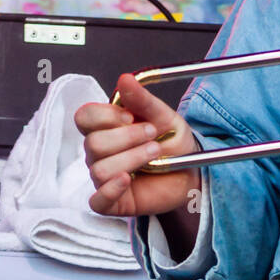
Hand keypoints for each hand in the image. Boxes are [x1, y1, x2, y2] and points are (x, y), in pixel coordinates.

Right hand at [74, 73, 201, 216]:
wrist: (194, 169)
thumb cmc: (173, 141)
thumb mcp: (163, 116)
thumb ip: (142, 99)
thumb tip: (125, 79)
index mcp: (106, 127)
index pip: (85, 117)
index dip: (106, 116)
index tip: (132, 117)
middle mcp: (99, 152)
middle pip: (93, 144)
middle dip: (127, 138)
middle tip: (153, 135)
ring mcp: (103, 177)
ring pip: (99, 169)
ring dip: (131, 159)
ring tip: (155, 154)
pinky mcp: (112, 201)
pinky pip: (97, 200)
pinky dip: (111, 189)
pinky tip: (129, 179)